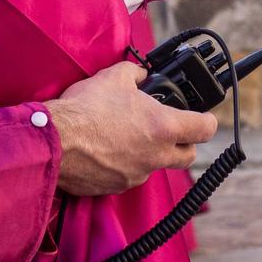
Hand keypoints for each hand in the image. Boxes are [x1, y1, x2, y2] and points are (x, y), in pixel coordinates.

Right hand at [45, 61, 219, 196]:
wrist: (54, 140)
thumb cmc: (86, 109)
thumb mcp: (115, 77)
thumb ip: (136, 75)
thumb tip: (141, 75)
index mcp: (163, 128)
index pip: (205, 129)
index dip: (206, 120)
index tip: (201, 116)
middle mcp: (155, 156)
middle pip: (188, 155)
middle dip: (185, 143)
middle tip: (170, 129)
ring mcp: (136, 175)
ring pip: (155, 166)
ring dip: (150, 153)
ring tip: (128, 136)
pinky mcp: (115, 187)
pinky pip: (129, 176)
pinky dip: (124, 165)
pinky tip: (106, 150)